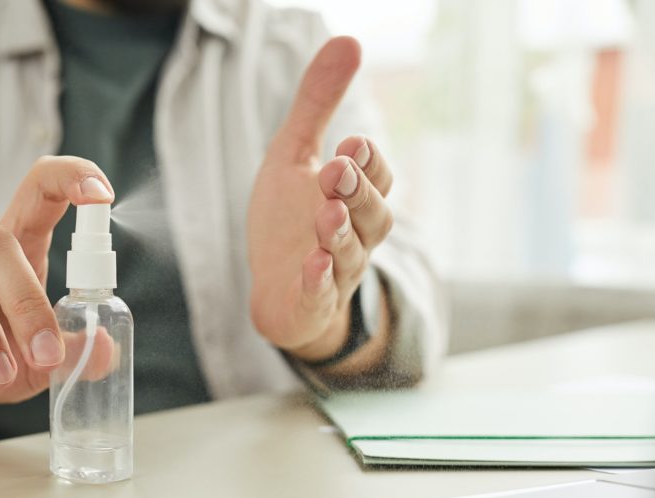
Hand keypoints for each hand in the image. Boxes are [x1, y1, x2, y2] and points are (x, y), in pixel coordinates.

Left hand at [247, 37, 394, 361]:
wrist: (276, 291)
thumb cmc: (289, 220)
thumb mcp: (295, 155)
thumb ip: (318, 104)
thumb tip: (349, 39)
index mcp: (356, 198)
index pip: (378, 178)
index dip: (368, 162)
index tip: (352, 142)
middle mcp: (356, 235)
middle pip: (374, 216)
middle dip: (358, 191)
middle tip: (338, 168)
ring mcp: (335, 272)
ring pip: (351, 255)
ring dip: (340, 233)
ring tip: (327, 213)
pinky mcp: (311, 302)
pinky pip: (321, 296)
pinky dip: (319, 282)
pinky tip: (312, 265)